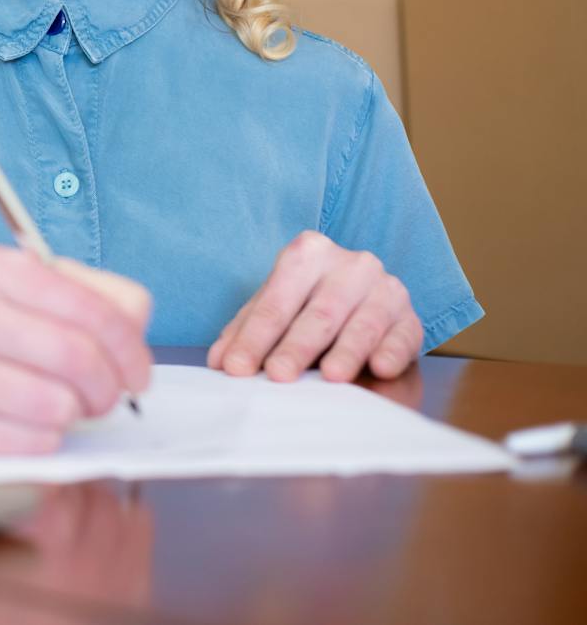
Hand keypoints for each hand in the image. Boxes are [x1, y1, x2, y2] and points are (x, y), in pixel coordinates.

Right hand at [0, 243, 151, 453]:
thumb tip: (135, 328)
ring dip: (72, 415)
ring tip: (57, 405)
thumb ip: (86, 293)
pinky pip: (27, 443)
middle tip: (104, 396)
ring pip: (56, 406)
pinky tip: (25, 422)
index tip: (137, 371)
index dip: (130, 349)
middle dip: (107, 388)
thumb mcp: (14, 282)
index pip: (91, 309)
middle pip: (78, 359)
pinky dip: (43, 439)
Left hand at [207, 231, 421, 382]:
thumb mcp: (276, 311)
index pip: (276, 300)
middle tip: (278, 375)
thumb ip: (246, 332)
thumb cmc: (309, 307)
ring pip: (363, 322)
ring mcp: (385, 288)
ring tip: (332, 377)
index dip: (253, 337)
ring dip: (347, 351)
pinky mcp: (411, 317)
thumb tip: (219, 361)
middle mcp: (350, 265)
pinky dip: (392, 352)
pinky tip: (381, 369)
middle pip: (318, 312)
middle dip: (295, 347)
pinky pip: (403, 335)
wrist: (365, 307)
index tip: (236, 368)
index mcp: (308, 253)